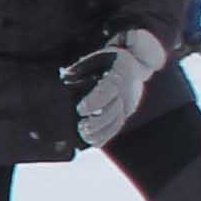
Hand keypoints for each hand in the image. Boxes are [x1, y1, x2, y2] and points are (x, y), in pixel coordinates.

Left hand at [63, 28, 170, 148]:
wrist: (134, 64)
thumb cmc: (108, 60)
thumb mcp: (96, 58)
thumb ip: (81, 67)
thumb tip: (66, 76)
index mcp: (120, 72)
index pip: (109, 89)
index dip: (95, 100)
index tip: (81, 109)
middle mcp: (127, 90)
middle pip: (114, 109)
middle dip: (97, 122)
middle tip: (81, 127)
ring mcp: (128, 103)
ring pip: (117, 121)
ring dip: (100, 132)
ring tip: (84, 135)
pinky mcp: (126, 112)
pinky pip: (118, 126)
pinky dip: (105, 136)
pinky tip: (92, 142)